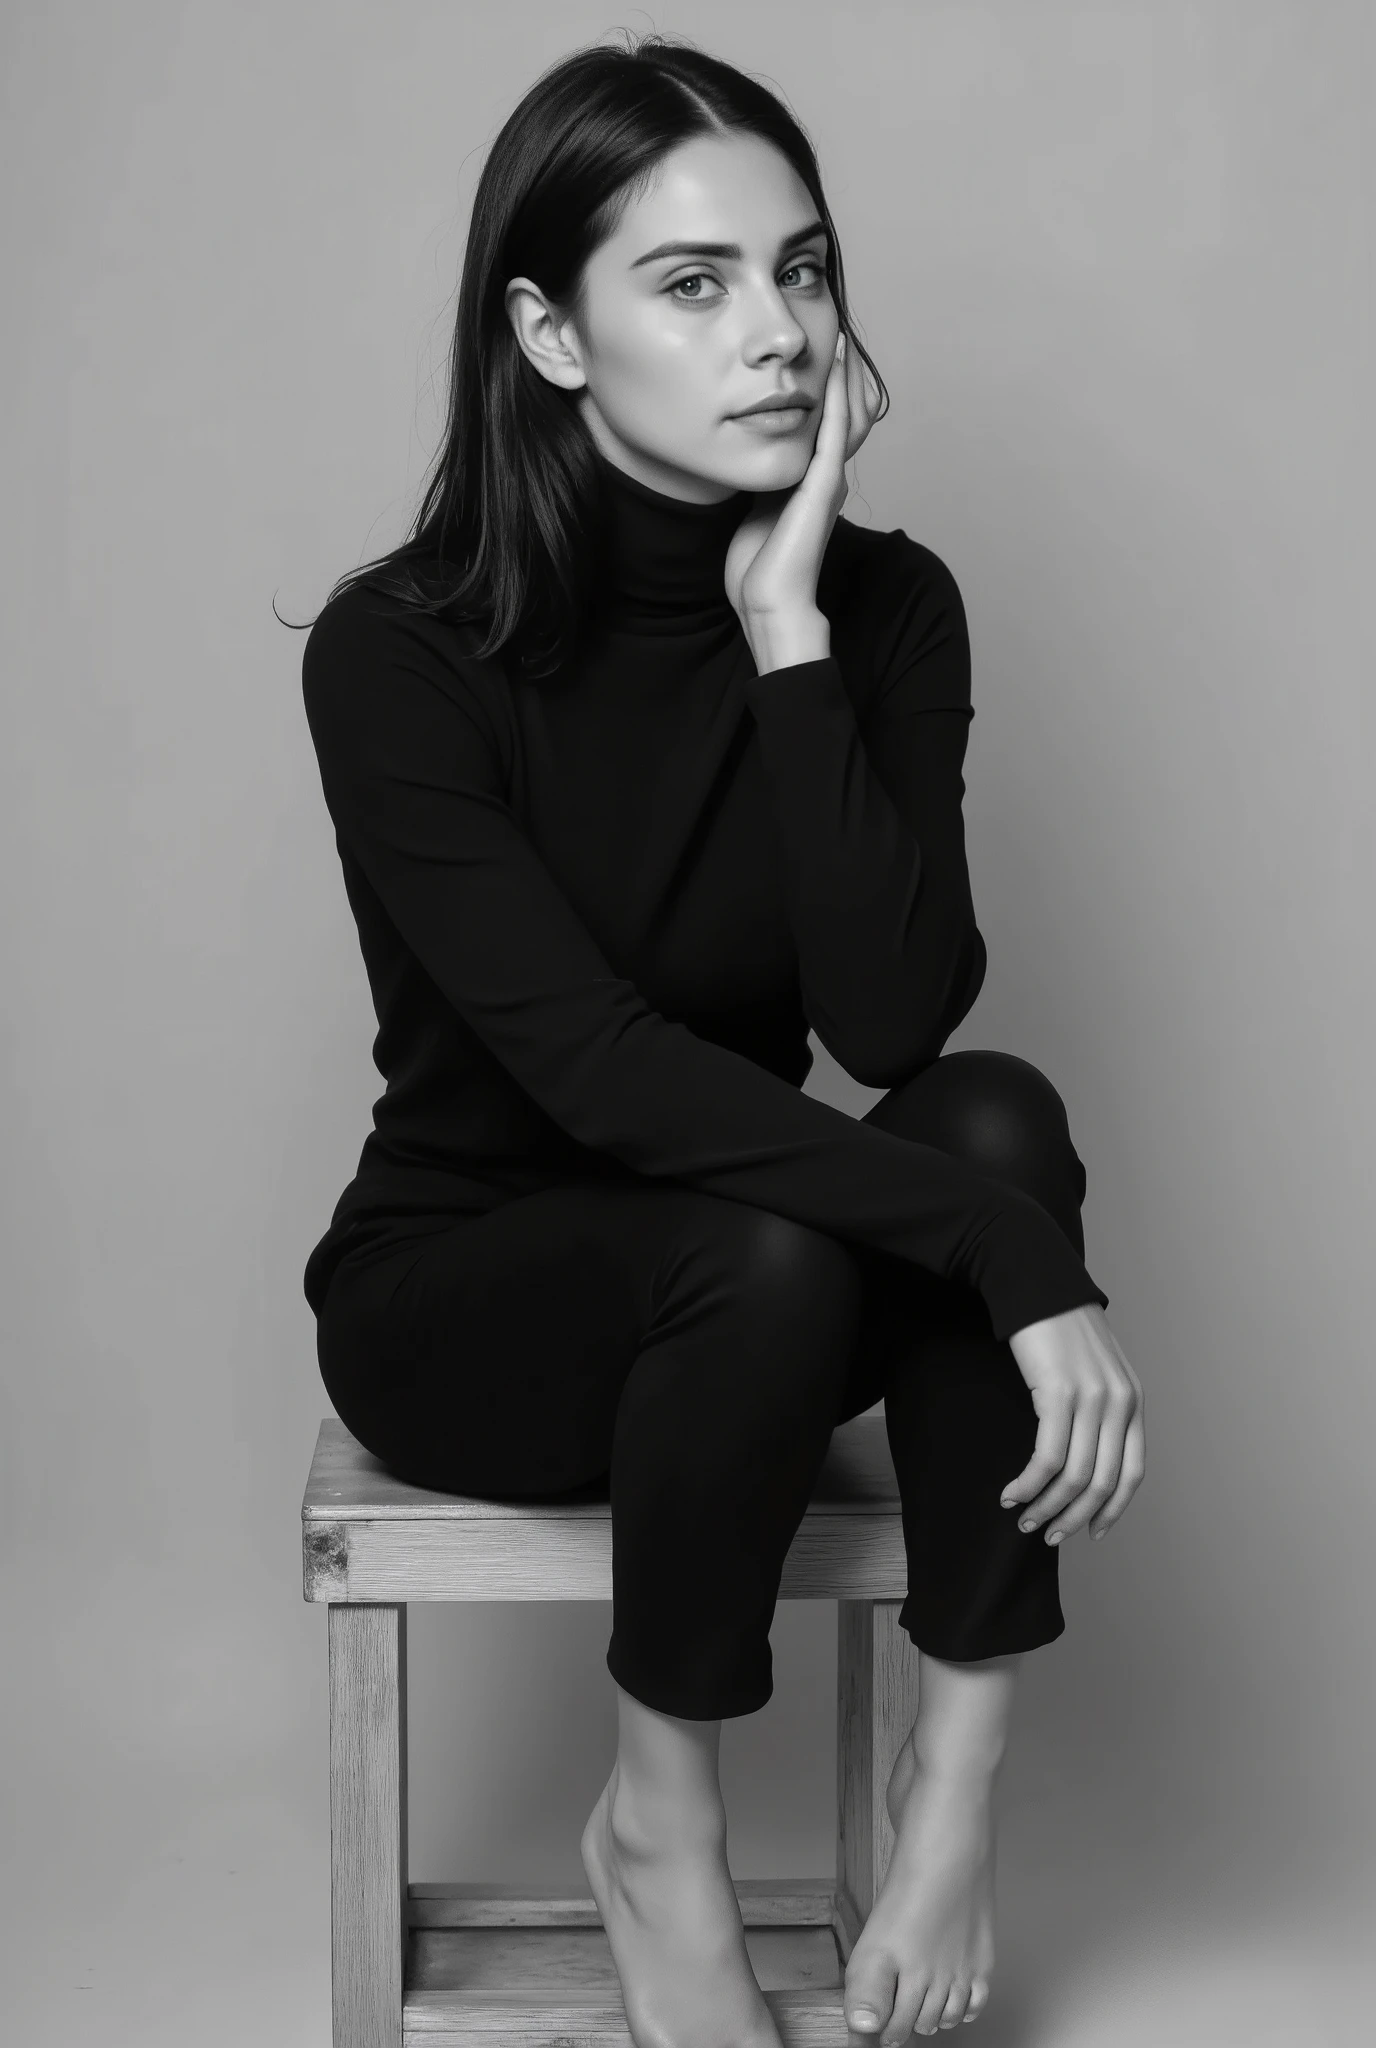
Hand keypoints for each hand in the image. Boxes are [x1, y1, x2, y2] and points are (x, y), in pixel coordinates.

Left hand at [723, 331, 882, 637]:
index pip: (829, 424)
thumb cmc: (757, 567)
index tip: (820, 353)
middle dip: (844, 376)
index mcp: (812, 482)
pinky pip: (835, 433)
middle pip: (848, 414)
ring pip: (848, 417)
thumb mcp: (755, 508)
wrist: (769, 601)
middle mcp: (828, 478)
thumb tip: (742, 455)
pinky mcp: (824, 489)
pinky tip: (835, 367)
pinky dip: (836, 398)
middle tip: (839, 333)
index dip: (829, 389)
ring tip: (841, 338)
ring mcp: (829, 482)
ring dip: (846, 377)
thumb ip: (759, 480)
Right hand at [1001, 1303, 1145, 1543]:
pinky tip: (1011, 1493)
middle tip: (1047, 1534)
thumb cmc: (1057, 1327)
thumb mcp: (1093, 1370)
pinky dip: (1028, 1483)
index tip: (1091, 1532)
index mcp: (1133, 1401)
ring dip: (1046, 1506)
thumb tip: (1085, 1456)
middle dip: (1074, 1518)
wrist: (1037, 1283)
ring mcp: (1092, 1398)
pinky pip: (1047, 1457)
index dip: (1112, 1510)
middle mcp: (1120, 1403)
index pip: (1132, 1474)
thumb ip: (1099, 1408)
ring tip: (1022, 1518)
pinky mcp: (1058, 1393)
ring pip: (1074, 1476)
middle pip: (1103, 1483)